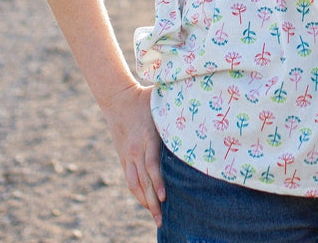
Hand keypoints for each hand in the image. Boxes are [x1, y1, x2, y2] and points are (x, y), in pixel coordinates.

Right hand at [100, 83, 164, 226]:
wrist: (117, 99)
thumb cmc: (145, 98)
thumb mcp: (162, 100)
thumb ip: (176, 107)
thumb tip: (200, 102)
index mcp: (147, 137)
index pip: (151, 164)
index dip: (158, 182)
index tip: (165, 197)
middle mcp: (136, 150)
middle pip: (143, 180)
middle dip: (152, 202)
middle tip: (161, 220)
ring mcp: (128, 155)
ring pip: (134, 184)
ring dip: (144, 202)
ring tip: (155, 217)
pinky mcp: (123, 157)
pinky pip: (129, 180)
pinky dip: (137, 193)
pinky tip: (146, 203)